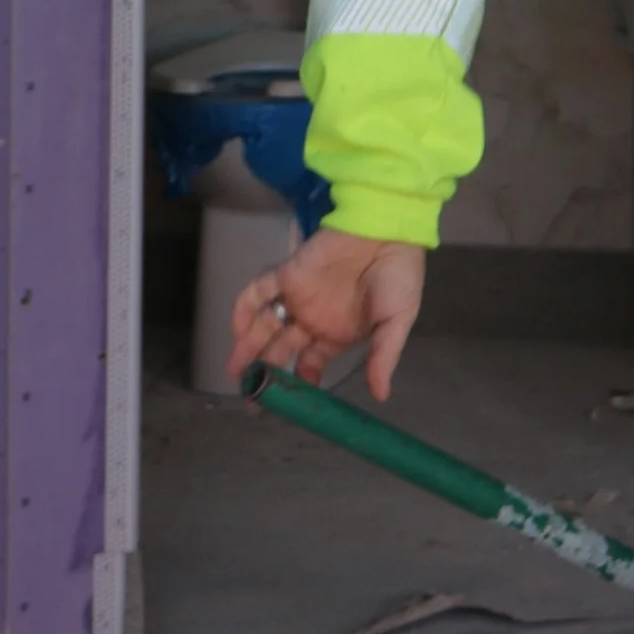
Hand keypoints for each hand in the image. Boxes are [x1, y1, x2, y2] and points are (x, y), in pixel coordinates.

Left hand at [227, 227, 426, 404]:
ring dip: (249, 347)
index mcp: (339, 332)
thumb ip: (383, 357)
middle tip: (250, 399)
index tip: (289, 405)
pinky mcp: (288, 272)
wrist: (388, 228)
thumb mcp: (398, 321)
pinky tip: (237, 329)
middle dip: (266, 373)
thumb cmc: (397, 275)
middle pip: (282, 348)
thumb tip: (381, 396)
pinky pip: (259, 289)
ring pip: (266, 324)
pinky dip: (244, 306)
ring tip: (235, 374)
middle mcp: (314, 317)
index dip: (300, 381)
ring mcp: (299, 295)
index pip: (311, 362)